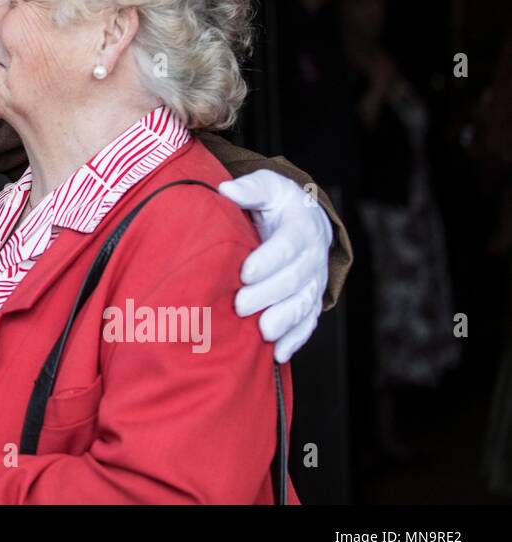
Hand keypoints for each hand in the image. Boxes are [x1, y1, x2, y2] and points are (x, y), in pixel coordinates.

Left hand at [218, 169, 331, 362]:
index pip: (288, 245)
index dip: (269, 259)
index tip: (245, 272)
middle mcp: (314, 257)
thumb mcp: (268, 187)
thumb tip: (227, 191)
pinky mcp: (310, 301)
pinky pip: (307, 323)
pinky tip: (279, 354)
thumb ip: (251, 188)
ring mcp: (314, 282)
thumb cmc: (278, 203)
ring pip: (303, 304)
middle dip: (268, 294)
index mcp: (302, 228)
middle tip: (240, 304)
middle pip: (294, 279)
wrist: (306, 219)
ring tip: (263, 332)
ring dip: (284, 320)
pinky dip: (295, 339)